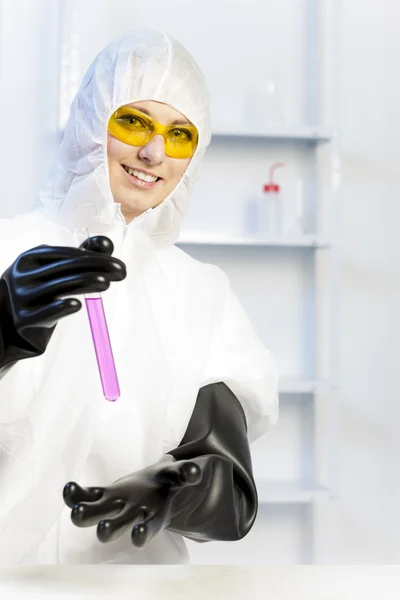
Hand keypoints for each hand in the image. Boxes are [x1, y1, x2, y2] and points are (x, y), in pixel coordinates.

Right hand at [0, 236, 125, 360]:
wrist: (5, 322)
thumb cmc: (37, 292)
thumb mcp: (52, 270)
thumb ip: (79, 256)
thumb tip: (107, 243)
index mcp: (31, 258)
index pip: (68, 254)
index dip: (96, 257)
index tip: (119, 265)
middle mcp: (24, 274)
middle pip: (66, 267)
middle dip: (98, 267)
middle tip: (121, 272)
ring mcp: (22, 296)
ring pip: (60, 287)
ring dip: (87, 282)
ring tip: (106, 282)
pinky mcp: (24, 319)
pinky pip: (47, 312)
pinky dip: (63, 306)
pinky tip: (78, 305)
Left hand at [63, 455, 201, 547]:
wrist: (154, 484)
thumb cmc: (167, 482)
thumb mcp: (179, 475)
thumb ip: (186, 474)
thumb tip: (195, 472)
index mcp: (153, 514)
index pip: (149, 528)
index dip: (143, 534)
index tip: (138, 536)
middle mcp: (131, 514)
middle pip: (117, 527)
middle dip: (110, 530)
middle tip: (103, 530)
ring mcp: (114, 506)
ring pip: (97, 516)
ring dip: (87, 516)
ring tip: (77, 511)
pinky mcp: (102, 495)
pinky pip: (87, 497)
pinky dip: (76, 495)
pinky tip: (69, 488)